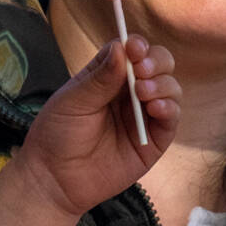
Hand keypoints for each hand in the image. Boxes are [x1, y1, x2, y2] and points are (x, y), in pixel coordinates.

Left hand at [17, 35, 179, 220]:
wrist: (54, 179)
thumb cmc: (57, 136)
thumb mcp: (73, 101)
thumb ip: (99, 77)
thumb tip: (122, 47)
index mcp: (109, 77)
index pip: (133, 52)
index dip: (138, 46)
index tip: (134, 48)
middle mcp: (131, 93)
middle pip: (159, 65)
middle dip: (156, 62)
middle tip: (142, 70)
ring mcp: (144, 116)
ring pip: (170, 88)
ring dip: (162, 84)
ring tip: (143, 92)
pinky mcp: (154, 141)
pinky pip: (172, 119)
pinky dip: (169, 108)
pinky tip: (156, 107)